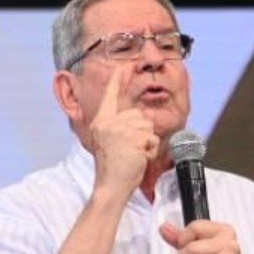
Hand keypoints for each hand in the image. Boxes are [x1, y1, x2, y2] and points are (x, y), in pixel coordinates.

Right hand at [87, 64, 158, 200]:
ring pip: (147, 126)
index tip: (122, 68)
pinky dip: (150, 150)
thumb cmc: (112, 168)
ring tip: (134, 155)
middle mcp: (109, 123)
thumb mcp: (109, 142)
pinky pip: (152, 138)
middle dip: (141, 132)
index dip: (116, 82)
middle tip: (130, 150)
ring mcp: (120, 130)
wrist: (110, 186)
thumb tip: (138, 118)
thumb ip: (118, 127)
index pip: (110, 97)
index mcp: (101, 122)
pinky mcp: (133, 138)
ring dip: (146, 142)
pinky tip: (139, 159)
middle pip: (138, 115)